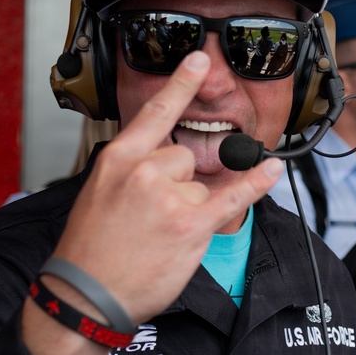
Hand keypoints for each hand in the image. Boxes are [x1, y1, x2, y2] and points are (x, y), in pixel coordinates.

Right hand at [50, 51, 281, 326]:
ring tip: (158, 234)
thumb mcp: (98, 193)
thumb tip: (167, 166)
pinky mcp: (190, 226)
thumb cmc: (89, 249)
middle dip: (176, 183)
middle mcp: (145, 171)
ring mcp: (169, 198)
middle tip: (149, 216)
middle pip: (185, 156)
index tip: (199, 59)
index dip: (181, 83)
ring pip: (200, 184)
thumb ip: (132, 170)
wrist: (84, 295)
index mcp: (119, 159)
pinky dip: (255, 184)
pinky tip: (271, 169)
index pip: (156, 112)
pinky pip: (232, 198)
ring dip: (188, 207)